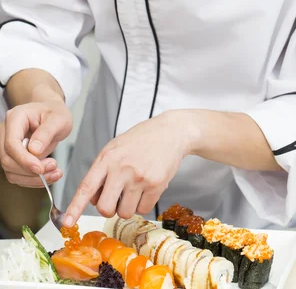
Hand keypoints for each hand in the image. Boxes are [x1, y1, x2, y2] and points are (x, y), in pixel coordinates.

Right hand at [0, 98, 72, 187]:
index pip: (11, 143)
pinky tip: (49, 175)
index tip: (40, 168)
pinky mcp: (13, 157)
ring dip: (33, 178)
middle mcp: (7, 132)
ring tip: (55, 173)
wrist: (54, 115)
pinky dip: (33, 179)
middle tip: (53, 167)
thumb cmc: (55, 114)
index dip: (24, 159)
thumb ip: (46, 133)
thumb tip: (34, 152)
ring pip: (11, 170)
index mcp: (16, 118)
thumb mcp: (59, 119)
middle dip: (30, 170)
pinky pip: (17, 174)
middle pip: (8, 159)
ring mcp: (8, 145)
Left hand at [64, 111, 190, 226]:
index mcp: (107, 158)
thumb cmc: (140, 140)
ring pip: (124, 212)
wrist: (170, 131)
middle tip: (117, 197)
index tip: (66, 222)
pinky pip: (143, 210)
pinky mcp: (156, 185)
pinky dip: (143, 204)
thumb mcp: (115, 148)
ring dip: (128, 206)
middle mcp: (121, 168)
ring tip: (135, 187)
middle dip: (109, 208)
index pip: (86, 186)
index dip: (75, 207)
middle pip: (104, 208)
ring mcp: (139, 177)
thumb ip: (102, 171)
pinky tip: (147, 187)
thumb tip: (92, 200)